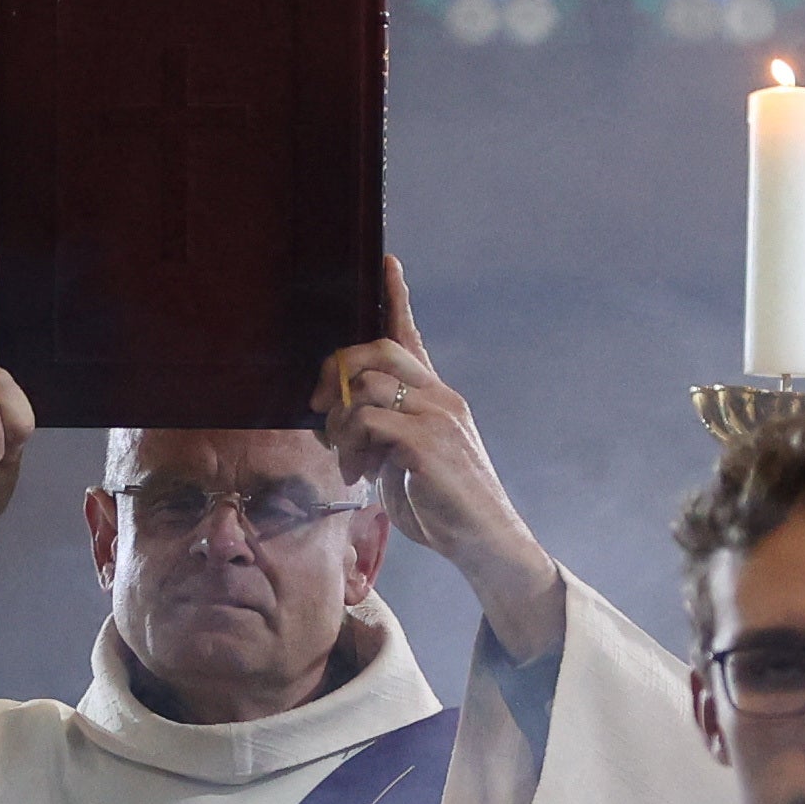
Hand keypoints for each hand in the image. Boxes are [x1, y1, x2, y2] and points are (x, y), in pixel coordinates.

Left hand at [316, 262, 565, 659]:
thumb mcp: (405, 462)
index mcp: (437, 396)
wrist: (484, 543)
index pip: (412, 336)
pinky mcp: (428, 443)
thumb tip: (339, 422)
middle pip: (377, 349)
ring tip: (348, 461)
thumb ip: (380, 434)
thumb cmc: (442, 507)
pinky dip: (351, 445)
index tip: (387, 260)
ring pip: (365, 388)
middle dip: (336, 371)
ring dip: (340, 425)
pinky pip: (369, 421)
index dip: (397, 296)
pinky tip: (360, 473)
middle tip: (320, 407)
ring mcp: (438, 416)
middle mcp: (440, 396)